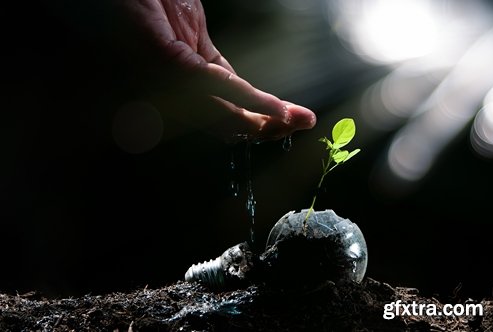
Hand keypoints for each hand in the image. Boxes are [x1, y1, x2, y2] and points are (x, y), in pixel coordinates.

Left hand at [117, 0, 315, 141]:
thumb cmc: (154, 4)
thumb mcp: (195, 34)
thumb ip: (214, 65)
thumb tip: (240, 92)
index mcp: (191, 81)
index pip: (231, 109)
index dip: (263, 118)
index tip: (296, 120)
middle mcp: (181, 91)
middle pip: (229, 123)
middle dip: (268, 127)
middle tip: (302, 124)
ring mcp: (174, 82)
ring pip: (225, 116)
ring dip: (266, 120)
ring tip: (296, 119)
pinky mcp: (171, 65)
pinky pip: (218, 89)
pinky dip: (250, 101)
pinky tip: (276, 110)